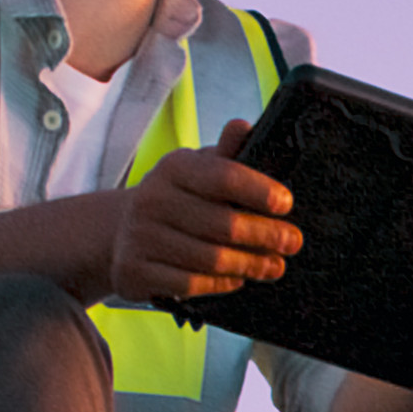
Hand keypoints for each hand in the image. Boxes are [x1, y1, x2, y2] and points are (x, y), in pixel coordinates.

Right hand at [96, 150, 299, 308]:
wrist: (120, 233)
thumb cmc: (176, 199)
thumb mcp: (197, 171)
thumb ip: (225, 156)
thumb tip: (243, 127)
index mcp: (173, 168)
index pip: (222, 176)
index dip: (258, 190)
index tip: (285, 203)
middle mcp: (153, 199)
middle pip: (222, 224)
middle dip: (265, 235)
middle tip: (292, 243)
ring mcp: (140, 237)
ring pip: (210, 259)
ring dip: (249, 265)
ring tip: (274, 266)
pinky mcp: (134, 271)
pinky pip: (190, 283)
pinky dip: (220, 284)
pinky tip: (238, 279)